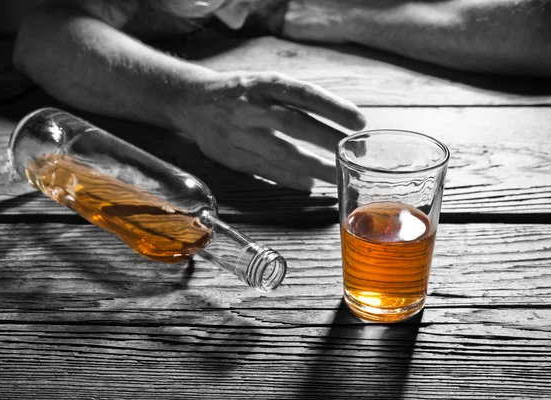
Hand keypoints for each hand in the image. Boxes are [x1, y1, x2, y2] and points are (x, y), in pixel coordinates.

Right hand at [177, 71, 365, 190]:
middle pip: (293, 123)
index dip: (333, 107)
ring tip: (337, 174)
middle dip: (326, 139)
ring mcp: (238, 132)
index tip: (358, 121)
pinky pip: (264, 169)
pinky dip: (289, 178)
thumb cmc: (240, 93)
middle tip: (353, 151)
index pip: (303, 94)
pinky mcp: (230, 155)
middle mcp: (250, 106)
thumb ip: (294, 100)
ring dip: (312, 165)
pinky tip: (309, 183)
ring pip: (279, 151)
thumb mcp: (266, 83)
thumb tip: (336, 121)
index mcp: (263, 83)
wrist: (192, 101)